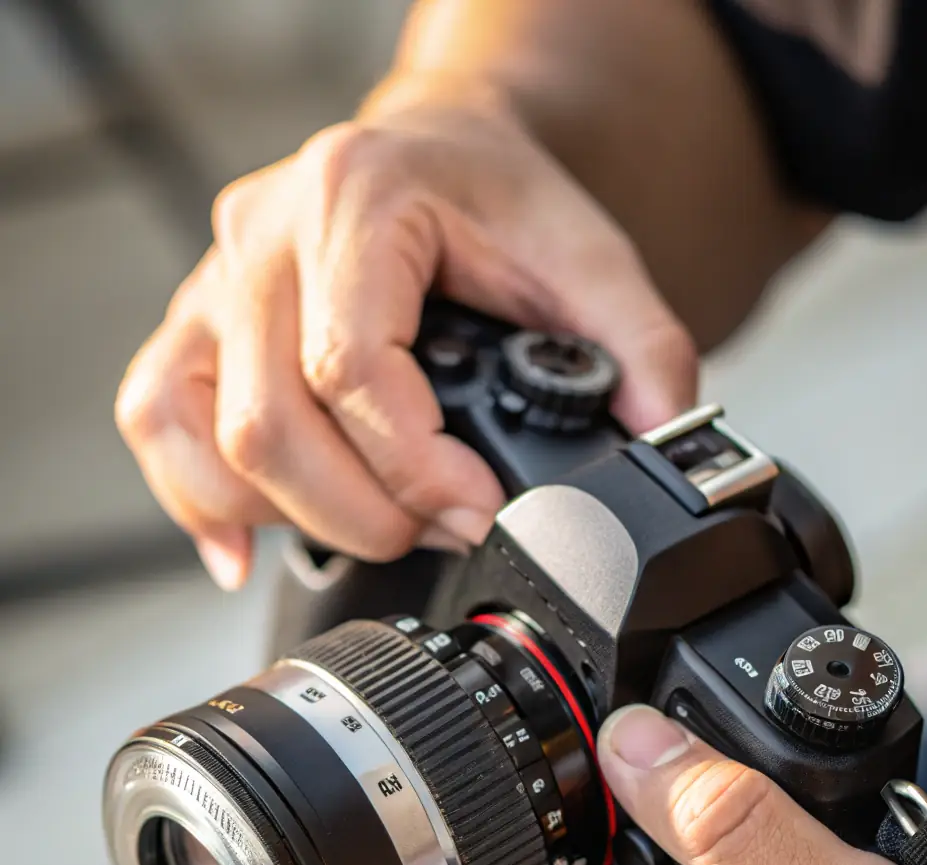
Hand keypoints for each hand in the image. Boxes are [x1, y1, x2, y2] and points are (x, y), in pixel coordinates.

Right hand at [115, 76, 695, 587]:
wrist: (439, 153)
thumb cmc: (497, 198)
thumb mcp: (591, 258)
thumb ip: (643, 352)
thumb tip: (661, 450)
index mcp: (358, 197)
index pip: (351, 365)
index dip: (414, 466)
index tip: (478, 508)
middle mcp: (265, 233)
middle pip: (269, 420)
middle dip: (362, 511)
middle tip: (440, 530)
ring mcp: (215, 279)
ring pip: (203, 432)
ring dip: (290, 514)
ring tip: (372, 527)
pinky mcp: (193, 325)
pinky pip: (157, 419)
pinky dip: (197, 499)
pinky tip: (244, 543)